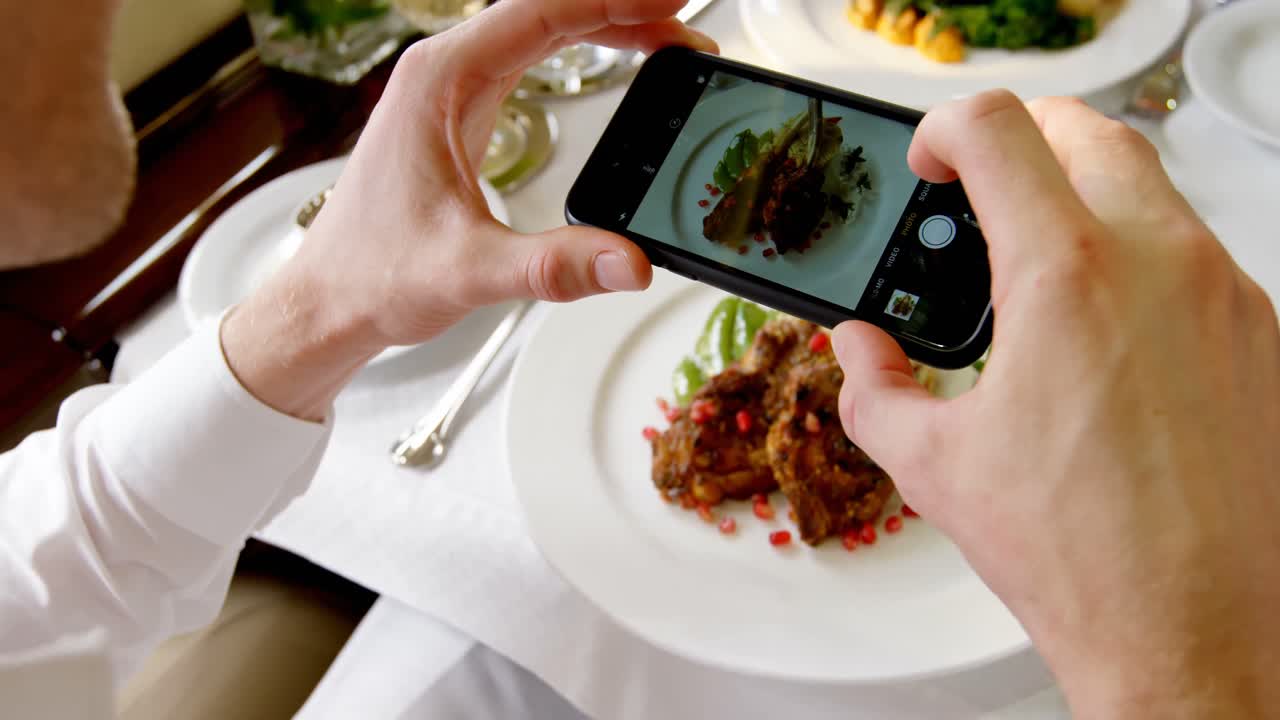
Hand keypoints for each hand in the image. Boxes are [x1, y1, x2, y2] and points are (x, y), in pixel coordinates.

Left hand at [221, 0, 716, 419]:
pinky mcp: (458, 115)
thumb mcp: (469, 271)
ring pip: (538, 30)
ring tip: (668, 42)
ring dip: (604, 27)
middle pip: (545, 10)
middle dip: (620, 11)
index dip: (610, 0)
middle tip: (688, 31)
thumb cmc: (373, 274)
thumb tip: (629, 262)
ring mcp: (449, 91)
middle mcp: (443, 73)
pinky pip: (527, 58)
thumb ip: (552, 266)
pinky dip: (577, 50)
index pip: (539, 11)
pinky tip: (613, 60)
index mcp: (440, 81)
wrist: (328, 301)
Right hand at [831, 92, 1279, 715]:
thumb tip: (859, 351)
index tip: (931, 159)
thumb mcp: (934, 464)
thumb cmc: (1082, 556)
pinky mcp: (1262, 333)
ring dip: (1084, 198)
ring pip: (1149, 189)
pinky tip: (1101, 326)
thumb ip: (874, 384)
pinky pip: (1194, 253)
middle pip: (1087, 132)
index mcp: (1064, 277)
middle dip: (1023, 140)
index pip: (998, 130)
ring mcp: (1225, 294)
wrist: (1194, 630)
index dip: (945, 128)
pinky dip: (1138, 256)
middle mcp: (1159, 264)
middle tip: (981, 184)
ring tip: (1036, 263)